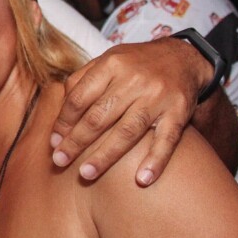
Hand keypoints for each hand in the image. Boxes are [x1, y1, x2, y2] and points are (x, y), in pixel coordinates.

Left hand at [50, 38, 208, 184]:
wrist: (184, 57)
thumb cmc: (136, 64)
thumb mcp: (107, 60)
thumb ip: (82, 81)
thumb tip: (60, 113)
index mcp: (111, 65)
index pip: (80, 98)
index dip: (64, 122)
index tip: (54, 142)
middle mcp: (134, 80)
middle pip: (99, 117)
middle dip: (76, 142)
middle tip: (60, 162)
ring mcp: (158, 97)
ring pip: (127, 131)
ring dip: (105, 156)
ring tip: (86, 173)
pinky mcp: (179, 112)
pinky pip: (167, 140)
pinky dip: (156, 161)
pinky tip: (142, 180)